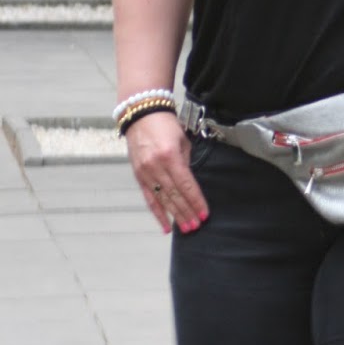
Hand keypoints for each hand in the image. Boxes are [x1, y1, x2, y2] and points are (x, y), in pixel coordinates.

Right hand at [125, 111, 208, 233]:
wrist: (141, 115)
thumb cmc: (165, 126)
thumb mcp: (182, 141)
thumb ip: (186, 163)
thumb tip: (190, 184)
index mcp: (170, 156)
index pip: (186, 185)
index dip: (196, 201)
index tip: (204, 214)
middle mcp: (156, 167)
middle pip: (175, 195)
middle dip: (187, 212)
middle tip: (196, 226)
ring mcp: (145, 173)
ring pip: (163, 200)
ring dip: (175, 216)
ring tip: (186, 229)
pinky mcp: (138, 176)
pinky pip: (149, 199)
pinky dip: (158, 213)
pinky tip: (166, 226)